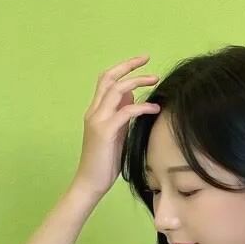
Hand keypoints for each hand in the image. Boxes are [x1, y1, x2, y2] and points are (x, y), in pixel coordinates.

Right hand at [71, 54, 161, 202]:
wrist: (89, 184)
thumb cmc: (104, 164)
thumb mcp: (115, 135)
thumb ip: (121, 116)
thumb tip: (132, 98)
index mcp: (95, 112)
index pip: (106, 81)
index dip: (123, 68)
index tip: (141, 61)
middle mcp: (94, 112)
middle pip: (109, 78)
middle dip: (129, 65)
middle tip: (147, 59)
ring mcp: (98, 120)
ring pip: (117, 90)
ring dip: (138, 81)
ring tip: (155, 80)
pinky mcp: (105, 131)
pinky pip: (126, 111)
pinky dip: (141, 106)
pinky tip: (154, 108)